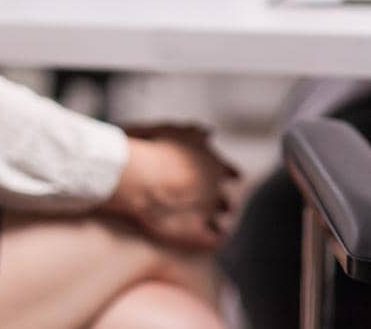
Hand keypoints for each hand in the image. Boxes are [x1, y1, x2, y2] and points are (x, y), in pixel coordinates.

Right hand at [107, 124, 239, 249]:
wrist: (141, 176)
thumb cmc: (151, 150)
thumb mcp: (174, 131)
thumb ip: (194, 133)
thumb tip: (210, 132)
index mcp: (213, 163)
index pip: (230, 172)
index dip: (227, 176)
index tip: (229, 179)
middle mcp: (214, 187)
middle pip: (225, 199)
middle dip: (221, 202)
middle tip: (216, 205)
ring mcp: (207, 210)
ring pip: (222, 217)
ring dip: (217, 220)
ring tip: (212, 224)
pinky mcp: (196, 231)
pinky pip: (214, 238)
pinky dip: (215, 238)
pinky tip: (211, 239)